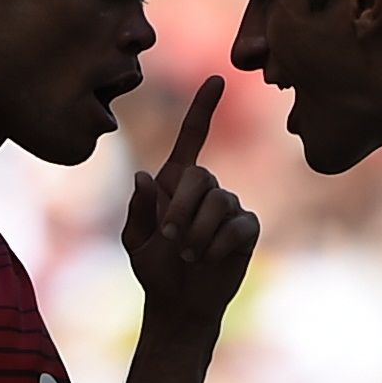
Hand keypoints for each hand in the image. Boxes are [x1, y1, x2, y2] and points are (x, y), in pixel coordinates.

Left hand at [121, 76, 259, 326]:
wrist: (180, 304)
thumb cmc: (153, 269)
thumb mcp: (135, 241)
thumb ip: (139, 210)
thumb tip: (145, 175)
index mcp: (175, 182)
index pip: (192, 137)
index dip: (203, 109)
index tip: (217, 78)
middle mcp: (205, 188)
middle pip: (200, 175)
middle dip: (182, 209)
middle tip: (169, 239)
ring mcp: (228, 206)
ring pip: (220, 201)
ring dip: (198, 232)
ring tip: (188, 255)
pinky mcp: (246, 227)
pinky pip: (238, 224)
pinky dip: (219, 244)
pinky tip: (210, 258)